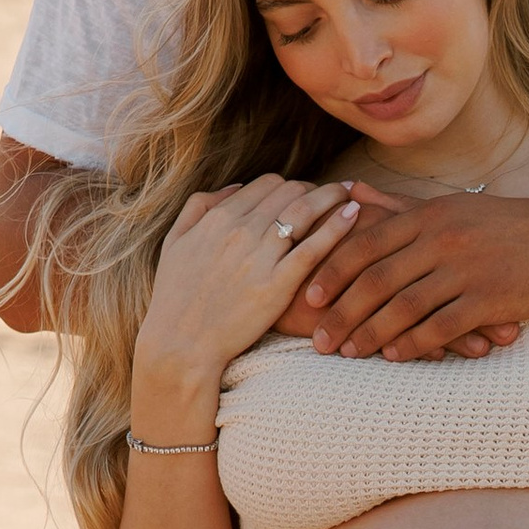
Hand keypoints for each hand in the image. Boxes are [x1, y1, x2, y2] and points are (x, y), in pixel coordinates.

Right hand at [133, 174, 362, 411]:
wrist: (181, 345)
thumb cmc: (175, 298)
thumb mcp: (174, 242)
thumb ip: (198, 207)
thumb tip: (235, 187)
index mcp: (218, 218)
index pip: (266, 184)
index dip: (289, 185)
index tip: (303, 193)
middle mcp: (240, 230)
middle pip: (290, 191)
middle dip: (313, 188)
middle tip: (332, 194)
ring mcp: (260, 256)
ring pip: (305, 210)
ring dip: (331, 195)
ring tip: (350, 192)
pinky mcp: (278, 284)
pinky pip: (315, 246)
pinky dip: (337, 225)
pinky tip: (354, 214)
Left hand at [300, 192, 528, 360]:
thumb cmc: (507, 224)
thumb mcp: (451, 207)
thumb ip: (397, 205)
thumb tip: (350, 191)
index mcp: (428, 217)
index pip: (366, 245)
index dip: (333, 273)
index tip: (309, 298)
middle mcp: (442, 240)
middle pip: (377, 280)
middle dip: (342, 313)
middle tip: (318, 340)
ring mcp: (465, 270)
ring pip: (403, 306)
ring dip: (370, 334)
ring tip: (348, 354)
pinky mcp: (489, 298)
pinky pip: (441, 326)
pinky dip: (414, 343)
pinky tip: (395, 357)